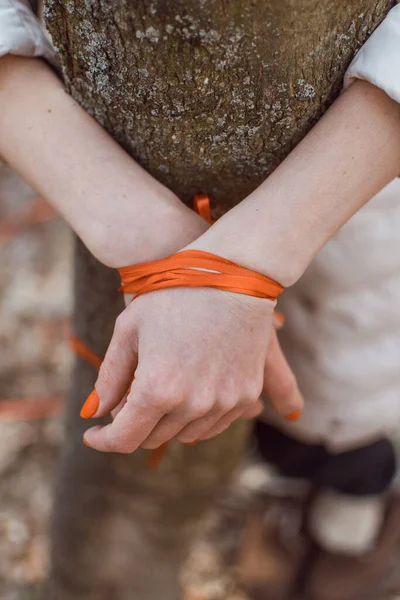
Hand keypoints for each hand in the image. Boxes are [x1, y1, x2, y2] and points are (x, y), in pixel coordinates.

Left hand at [82, 287, 302, 452]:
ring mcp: (223, 403)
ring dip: (164, 422)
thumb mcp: (129, 329)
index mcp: (158, 388)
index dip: (103, 440)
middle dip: (133, 425)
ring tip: (158, 390)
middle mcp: (192, 404)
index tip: (94, 433)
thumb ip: (109, 378)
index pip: (124, 439)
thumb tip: (92, 414)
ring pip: (183, 435)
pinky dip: (194, 417)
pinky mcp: (245, 396)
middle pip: (153, 438)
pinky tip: (186, 392)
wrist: (233, 275)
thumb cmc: (173, 295)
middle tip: (126, 401)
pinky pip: (213, 424)